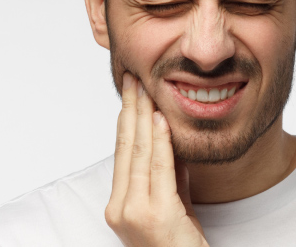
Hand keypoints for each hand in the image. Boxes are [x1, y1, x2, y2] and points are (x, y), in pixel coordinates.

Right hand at [105, 72, 208, 246]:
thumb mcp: (175, 204)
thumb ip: (170, 175)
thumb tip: (171, 139)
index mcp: (120, 205)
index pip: (122, 152)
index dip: (127, 119)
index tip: (131, 92)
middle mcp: (120, 208)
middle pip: (126, 148)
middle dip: (130, 109)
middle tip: (132, 78)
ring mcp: (134, 213)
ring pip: (139, 154)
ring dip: (143, 116)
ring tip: (144, 88)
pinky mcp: (155, 216)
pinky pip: (158, 169)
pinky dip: (160, 141)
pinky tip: (160, 119)